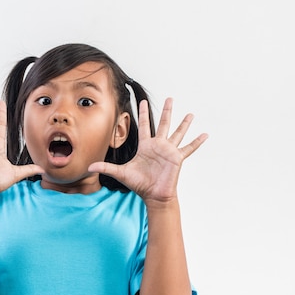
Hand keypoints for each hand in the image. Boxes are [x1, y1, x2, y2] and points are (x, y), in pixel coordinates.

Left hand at [88, 98, 207, 203]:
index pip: (144, 125)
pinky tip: (205, 134)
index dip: (143, 113)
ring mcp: (169, 151)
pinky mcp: (177, 158)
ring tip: (190, 114)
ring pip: (177, 133)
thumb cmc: (139, 184)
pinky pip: (189, 148)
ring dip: (184, 123)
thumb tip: (89, 167)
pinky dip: (197, 142)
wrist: (153, 195)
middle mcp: (158, 146)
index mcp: (146, 146)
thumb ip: (106, 167)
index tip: (143, 101)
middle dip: (166, 111)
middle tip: (170, 98)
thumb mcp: (121, 173)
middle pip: (163, 124)